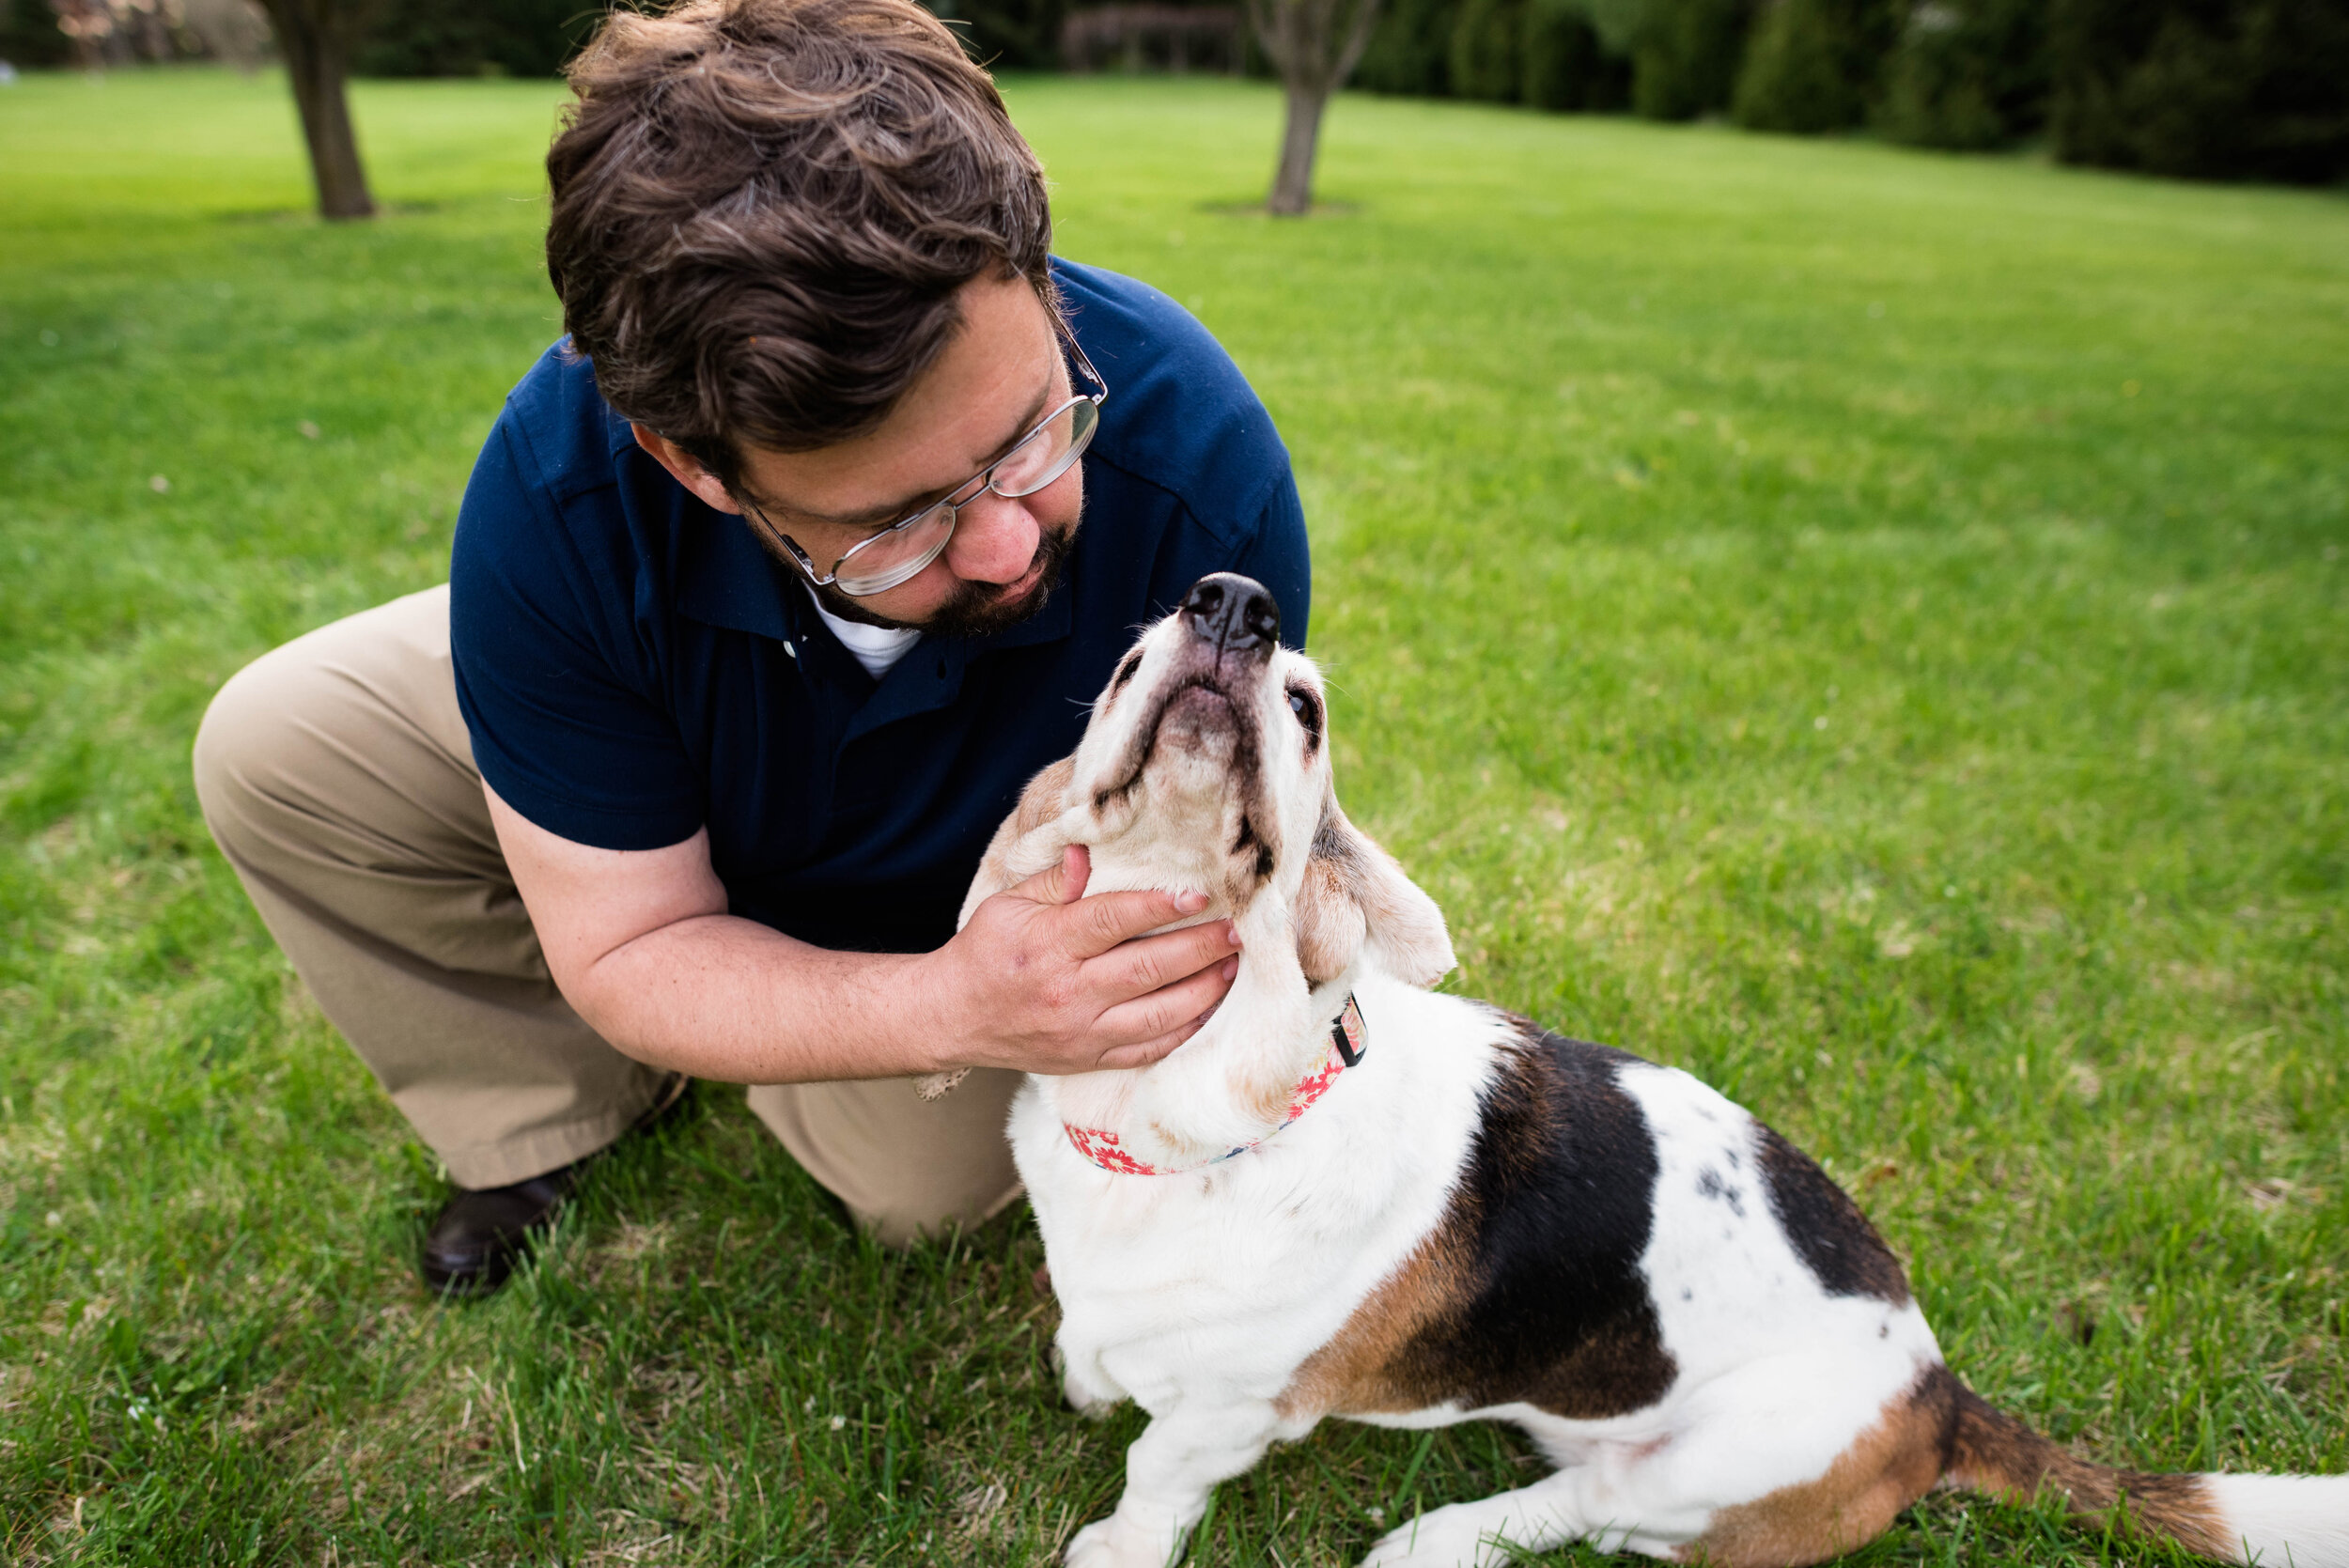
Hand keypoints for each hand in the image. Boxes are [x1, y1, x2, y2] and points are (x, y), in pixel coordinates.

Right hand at [926, 846, 1240, 1075]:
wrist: (952, 1017)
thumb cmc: (985, 952)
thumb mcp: (1009, 903)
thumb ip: (1056, 880)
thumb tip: (1091, 851)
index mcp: (1047, 945)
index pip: (1112, 921)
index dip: (1159, 907)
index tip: (1199, 895)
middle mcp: (1068, 992)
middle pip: (1148, 969)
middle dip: (1200, 947)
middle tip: (1236, 930)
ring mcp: (1082, 1032)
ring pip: (1159, 1014)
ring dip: (1204, 989)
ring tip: (1231, 964)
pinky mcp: (1089, 1058)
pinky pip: (1150, 1048)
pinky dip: (1186, 1029)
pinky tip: (1208, 1005)